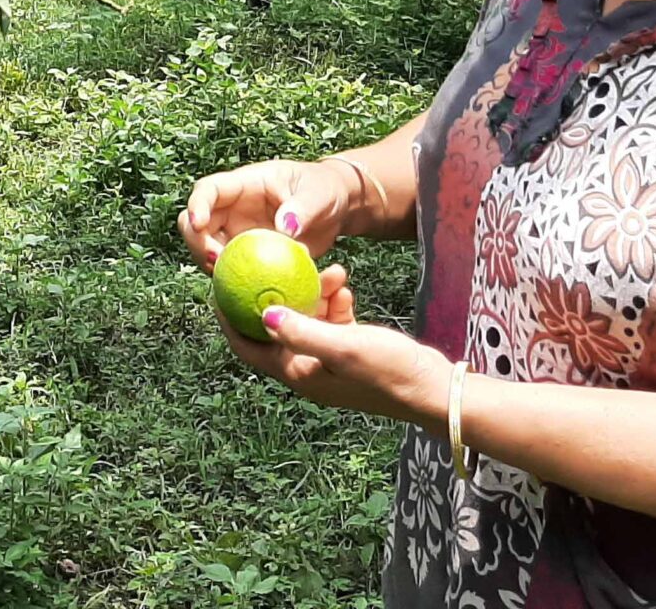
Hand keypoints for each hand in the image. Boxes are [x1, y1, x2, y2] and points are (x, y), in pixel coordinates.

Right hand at [177, 157, 355, 273]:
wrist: (335, 207)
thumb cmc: (325, 190)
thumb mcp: (318, 194)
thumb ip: (303, 208)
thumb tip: (285, 228)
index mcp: (244, 185)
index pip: (208, 190)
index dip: (196, 205)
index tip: (198, 224)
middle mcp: (232, 209)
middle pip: (194, 222)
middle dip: (196, 242)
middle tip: (215, 261)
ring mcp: (237, 234)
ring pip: (206, 249)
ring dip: (210, 265)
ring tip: (229, 280)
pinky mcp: (247, 256)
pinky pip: (230, 270)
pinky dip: (230, 281)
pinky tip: (245, 293)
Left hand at [217, 267, 453, 427]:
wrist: (436, 391)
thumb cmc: (389, 371)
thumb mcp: (343, 346)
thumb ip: (303, 330)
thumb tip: (264, 314)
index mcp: (298, 373)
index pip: (248, 347)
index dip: (229, 319)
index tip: (219, 287)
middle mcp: (308, 370)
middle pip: (275, 330)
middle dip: (275, 297)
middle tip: (272, 265)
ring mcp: (329, 363)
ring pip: (308, 321)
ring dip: (314, 296)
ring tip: (332, 272)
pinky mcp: (350, 354)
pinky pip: (332, 323)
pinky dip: (335, 305)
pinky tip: (346, 286)